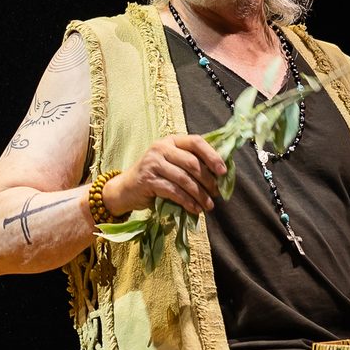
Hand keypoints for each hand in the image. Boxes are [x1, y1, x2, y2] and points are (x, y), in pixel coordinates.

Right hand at [104, 134, 228, 216]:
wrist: (125, 189)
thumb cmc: (154, 177)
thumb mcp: (171, 164)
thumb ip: (190, 164)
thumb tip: (219, 175)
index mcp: (171, 141)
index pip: (196, 141)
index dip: (212, 156)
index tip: (223, 171)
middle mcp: (161, 148)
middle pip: (192, 162)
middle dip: (208, 180)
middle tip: (216, 193)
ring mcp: (153, 163)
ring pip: (184, 179)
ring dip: (200, 194)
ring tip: (208, 206)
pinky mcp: (148, 180)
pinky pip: (174, 191)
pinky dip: (187, 201)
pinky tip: (195, 209)